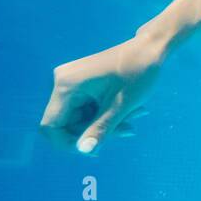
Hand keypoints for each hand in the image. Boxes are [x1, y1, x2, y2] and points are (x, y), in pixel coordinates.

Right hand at [39, 36, 163, 154]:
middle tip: (128, 130)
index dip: (68, 143)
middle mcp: (62, 82)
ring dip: (105, 123)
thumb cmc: (139, 73)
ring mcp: (71, 81)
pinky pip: (87, 108)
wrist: (150, 48)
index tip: (95, 149)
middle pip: (68, 123)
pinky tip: (130, 112)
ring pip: (80, 117)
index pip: (51, 126)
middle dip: (96, 131)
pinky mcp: (81, 83)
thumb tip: (84, 152)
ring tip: (134, 118)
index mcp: (66, 85)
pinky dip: (106, 114)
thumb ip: (100, 130)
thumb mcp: (120, 106)